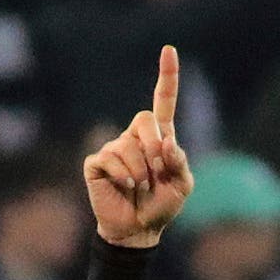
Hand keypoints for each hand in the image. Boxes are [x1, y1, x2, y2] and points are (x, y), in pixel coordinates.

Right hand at [82, 46, 192, 247]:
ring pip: (129, 145)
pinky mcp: (97, 162)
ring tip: (141, 186)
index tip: (169, 49)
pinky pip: (111, 159)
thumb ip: (180, 163)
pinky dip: (124, 175)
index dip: (167, 76)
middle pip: (145, 119)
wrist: (138, 229)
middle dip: (155, 145)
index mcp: (159, 138)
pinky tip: (126, 186)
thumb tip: (167, 141)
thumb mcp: (182, 186)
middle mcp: (135, 137)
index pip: (163, 101)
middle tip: (158, 170)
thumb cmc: (161, 206)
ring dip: (142, 170)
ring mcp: (114, 147)